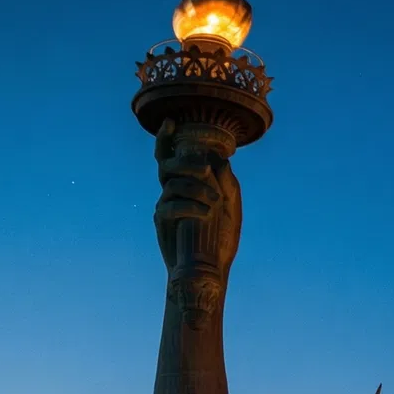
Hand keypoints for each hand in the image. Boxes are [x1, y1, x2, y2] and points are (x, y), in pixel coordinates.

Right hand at [153, 119, 241, 280]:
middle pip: (166, 164)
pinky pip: (170, 206)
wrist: (210, 270)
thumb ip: (228, 184)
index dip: (166, 138)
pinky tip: (205, 213)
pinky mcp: (161, 223)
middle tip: (204, 170)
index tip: (170, 122)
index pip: (172, 156)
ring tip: (214, 203)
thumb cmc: (220, 239)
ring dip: (196, 188)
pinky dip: (190, 206)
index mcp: (187, 184)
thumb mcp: (232, 209)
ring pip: (172, 183)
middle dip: (185, 162)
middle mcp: (171, 191)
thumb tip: (219, 159)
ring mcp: (165, 206)